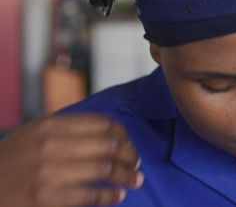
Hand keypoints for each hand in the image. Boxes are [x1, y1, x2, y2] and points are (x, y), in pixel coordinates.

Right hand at [0, 114, 142, 206]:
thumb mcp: (33, 134)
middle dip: (130, 154)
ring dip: (128, 175)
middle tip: (136, 163)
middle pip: (109, 145)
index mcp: (50, 125)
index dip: (123, 133)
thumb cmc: (10, 162)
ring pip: (106, 169)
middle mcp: (51, 145)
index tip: (128, 142)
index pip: (102, 123)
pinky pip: (92, 195)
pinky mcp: (46, 198)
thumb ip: (65, 129)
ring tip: (136, 179)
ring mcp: (49, 172)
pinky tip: (118, 195)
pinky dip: (111, 195)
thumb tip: (109, 131)